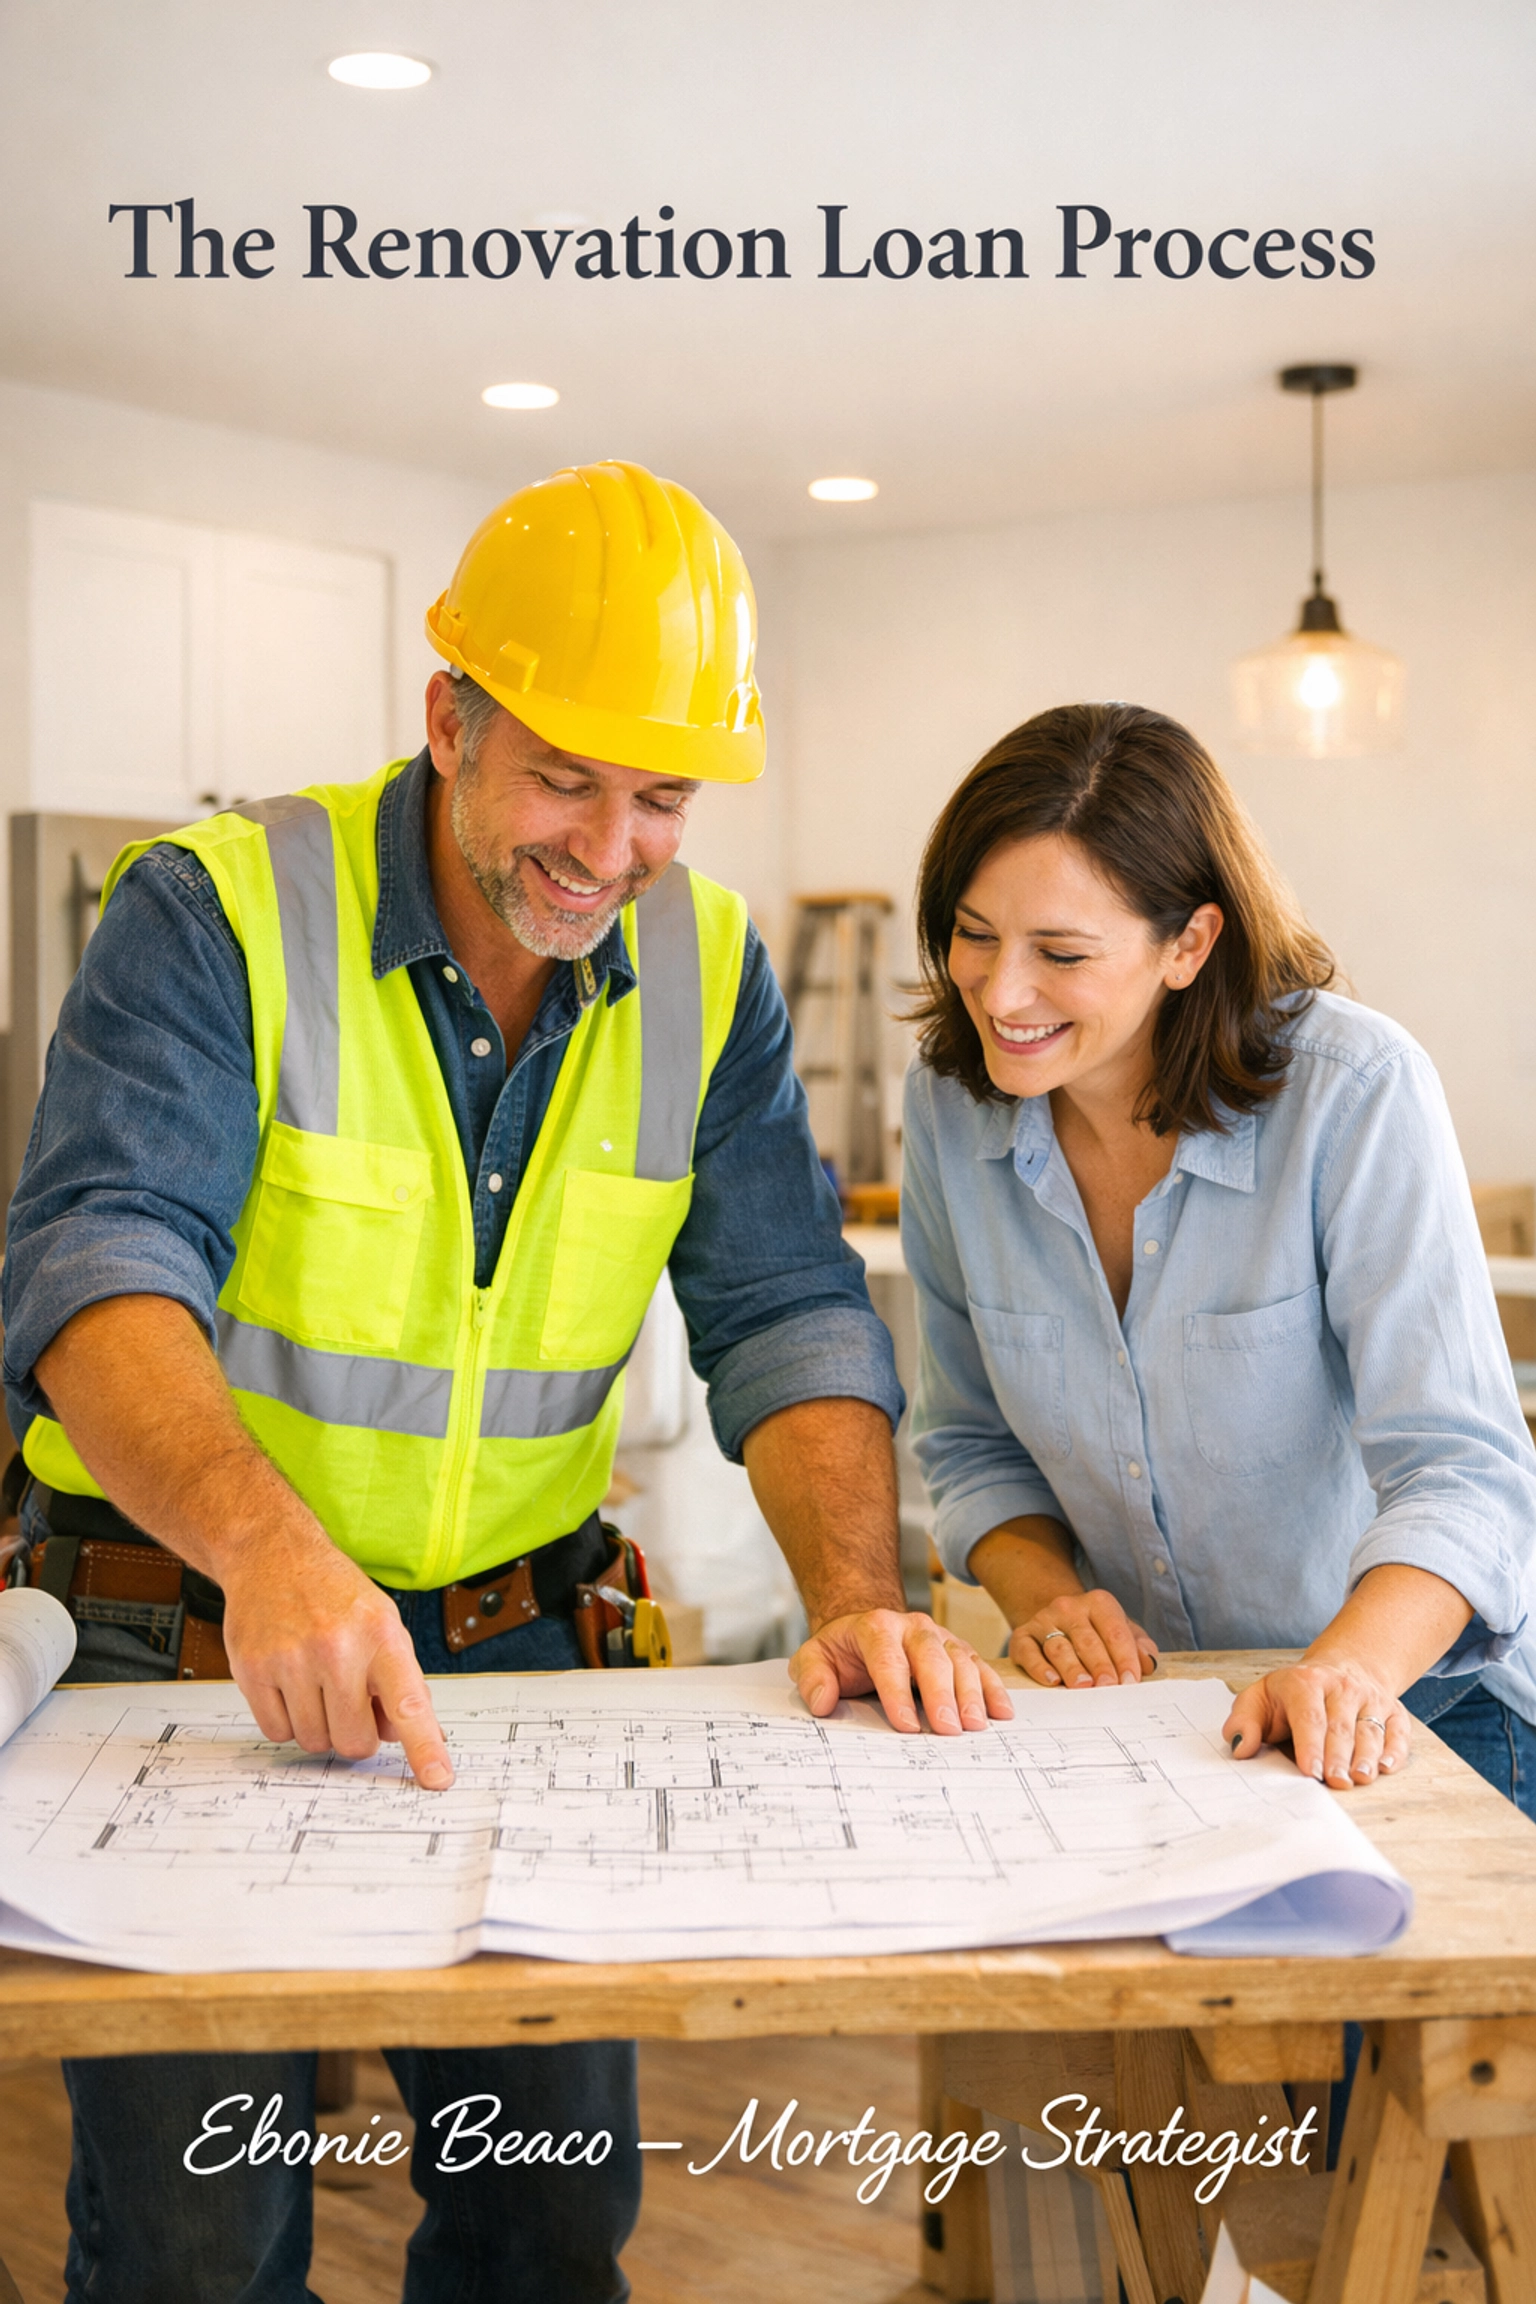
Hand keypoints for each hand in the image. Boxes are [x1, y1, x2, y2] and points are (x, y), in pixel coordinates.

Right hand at [221, 1526, 453, 1790]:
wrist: (273, 1555)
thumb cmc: (333, 1594)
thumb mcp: (383, 1625)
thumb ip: (399, 1681)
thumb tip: (406, 1737)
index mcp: (381, 1636)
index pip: (409, 1703)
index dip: (425, 1747)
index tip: (438, 1779)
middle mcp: (337, 1648)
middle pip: (354, 1741)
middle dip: (354, 1733)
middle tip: (348, 1701)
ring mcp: (292, 1660)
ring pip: (314, 1742)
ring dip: (318, 1726)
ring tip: (315, 1682)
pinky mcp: (253, 1670)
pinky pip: (276, 1733)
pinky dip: (286, 1720)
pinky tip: (288, 1684)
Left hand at [790, 1609, 1015, 1733]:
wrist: (868, 1630)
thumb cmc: (842, 1652)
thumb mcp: (814, 1657)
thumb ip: (812, 1676)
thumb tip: (822, 1701)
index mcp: (876, 1627)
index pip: (888, 1659)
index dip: (897, 1692)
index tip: (906, 1725)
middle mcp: (913, 1627)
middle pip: (931, 1658)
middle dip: (942, 1694)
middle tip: (949, 1729)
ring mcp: (939, 1636)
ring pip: (960, 1660)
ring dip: (971, 1694)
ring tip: (975, 1726)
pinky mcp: (957, 1649)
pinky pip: (979, 1666)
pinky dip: (992, 1688)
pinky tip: (1001, 1712)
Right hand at [1011, 1589, 1158, 1686]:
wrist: (1057, 1618)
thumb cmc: (1095, 1631)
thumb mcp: (1121, 1630)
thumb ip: (1139, 1646)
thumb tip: (1149, 1663)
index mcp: (1098, 1603)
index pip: (1115, 1631)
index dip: (1124, 1657)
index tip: (1130, 1681)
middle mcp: (1068, 1607)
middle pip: (1087, 1640)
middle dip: (1100, 1665)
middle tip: (1108, 1687)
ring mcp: (1043, 1620)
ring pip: (1059, 1647)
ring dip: (1072, 1668)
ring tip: (1083, 1686)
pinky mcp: (1022, 1635)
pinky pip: (1027, 1651)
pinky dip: (1038, 1667)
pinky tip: (1051, 1680)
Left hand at [1225, 1659, 1409, 1787]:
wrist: (1340, 1670)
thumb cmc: (1294, 1694)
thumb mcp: (1261, 1697)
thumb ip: (1244, 1721)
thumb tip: (1240, 1748)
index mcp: (1305, 1683)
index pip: (1309, 1716)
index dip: (1310, 1745)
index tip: (1310, 1772)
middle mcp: (1342, 1687)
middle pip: (1340, 1726)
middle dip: (1337, 1756)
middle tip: (1335, 1782)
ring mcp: (1370, 1698)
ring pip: (1370, 1730)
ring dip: (1367, 1756)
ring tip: (1361, 1778)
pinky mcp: (1393, 1711)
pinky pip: (1399, 1731)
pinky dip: (1395, 1750)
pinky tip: (1386, 1766)